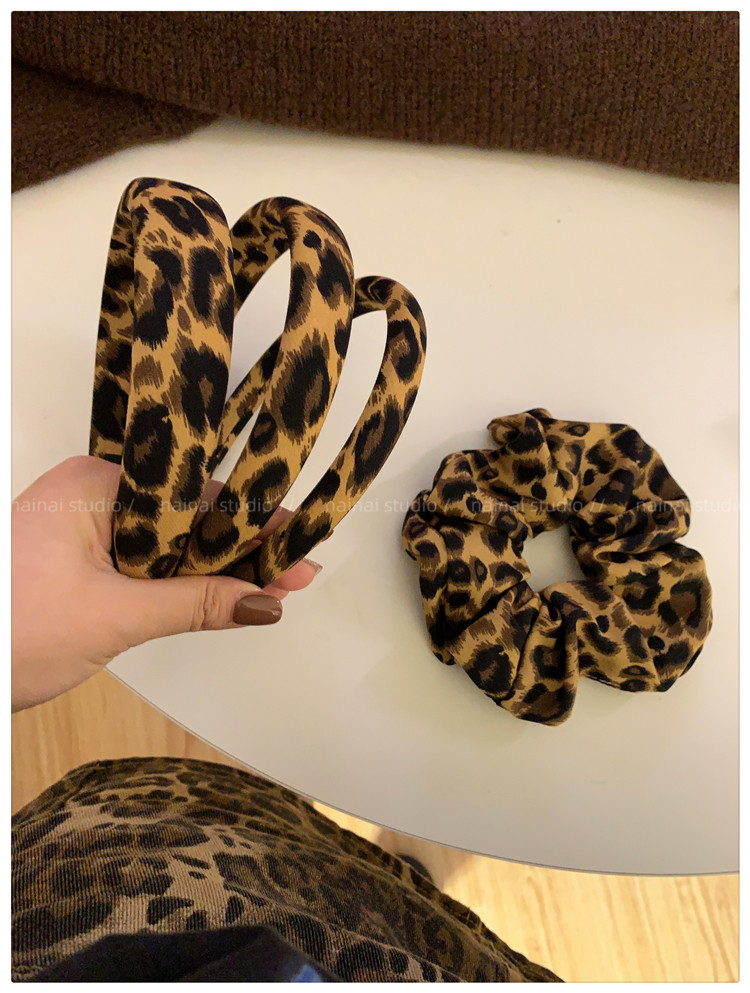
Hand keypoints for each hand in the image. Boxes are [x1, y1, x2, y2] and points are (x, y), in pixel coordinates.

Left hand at [11, 456, 319, 711]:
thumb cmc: (7, 633)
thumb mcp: (114, 618)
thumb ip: (195, 605)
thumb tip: (262, 603)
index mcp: (95, 486)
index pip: (195, 494)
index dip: (252, 523)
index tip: (298, 542)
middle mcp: (93, 496)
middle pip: (187, 516)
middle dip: (242, 548)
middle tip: (297, 572)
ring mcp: (84, 527)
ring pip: (169, 541)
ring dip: (215, 567)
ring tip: (273, 586)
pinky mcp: (79, 558)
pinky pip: (146, 560)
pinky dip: (182, 581)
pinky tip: (221, 595)